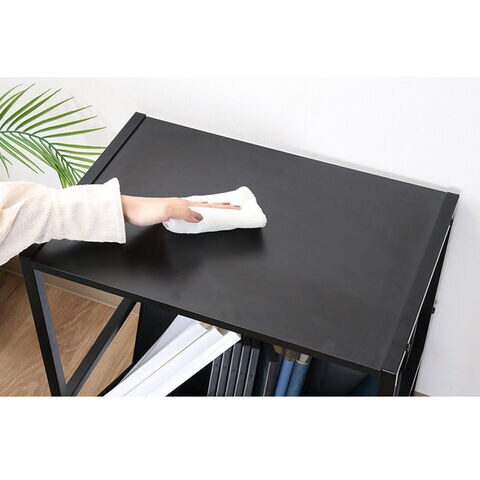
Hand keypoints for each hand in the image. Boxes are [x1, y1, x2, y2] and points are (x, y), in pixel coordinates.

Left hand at [121, 195, 240, 226]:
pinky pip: (191, 210)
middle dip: (222, 206)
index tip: (236, 208)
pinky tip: (199, 213)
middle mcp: (181, 203)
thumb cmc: (143, 211)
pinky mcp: (170, 211)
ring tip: (223, 207)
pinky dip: (201, 211)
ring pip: (200, 206)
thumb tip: (200, 216)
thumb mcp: (165, 211)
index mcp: (183, 204)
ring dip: (213, 207)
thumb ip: (183, 212)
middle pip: (207, 204)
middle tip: (235, 206)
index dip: (222, 208)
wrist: (127, 209)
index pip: (208, 206)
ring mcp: (176, 206)